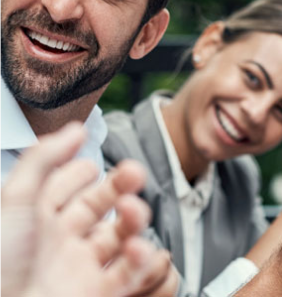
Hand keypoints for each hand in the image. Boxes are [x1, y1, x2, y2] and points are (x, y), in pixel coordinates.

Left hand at [0, 122, 163, 296]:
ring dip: (133, 218)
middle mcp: (59, 240)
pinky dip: (140, 259)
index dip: (77, 172)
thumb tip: (75, 129)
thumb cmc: (0, 261)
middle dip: (119, 186)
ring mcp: (79, 266)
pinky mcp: (96, 293)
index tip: (89, 163)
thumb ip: (44, 157)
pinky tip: (138, 246)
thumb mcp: (15, 199)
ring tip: (132, 208)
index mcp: (35, 217)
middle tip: (135, 172)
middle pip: (96, 206)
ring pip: (117, 235)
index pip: (62, 187)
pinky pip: (127, 272)